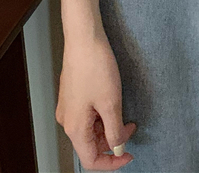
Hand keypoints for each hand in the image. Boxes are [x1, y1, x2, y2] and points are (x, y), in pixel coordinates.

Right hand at [56, 33, 136, 169]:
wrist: (83, 38)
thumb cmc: (95, 66)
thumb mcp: (111, 103)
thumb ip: (115, 131)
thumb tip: (118, 147)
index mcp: (74, 127)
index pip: (91, 160)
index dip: (111, 162)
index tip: (129, 155)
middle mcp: (67, 120)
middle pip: (90, 144)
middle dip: (112, 140)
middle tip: (130, 127)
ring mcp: (67, 107)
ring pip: (89, 129)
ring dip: (108, 126)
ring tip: (123, 112)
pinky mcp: (71, 95)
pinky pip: (86, 115)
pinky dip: (101, 115)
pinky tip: (111, 102)